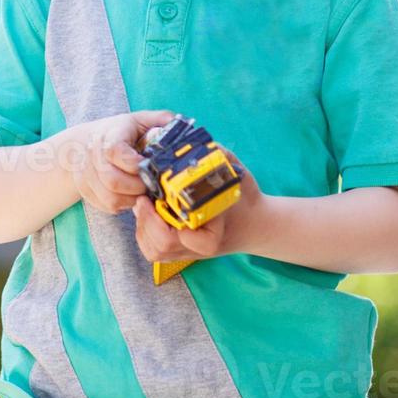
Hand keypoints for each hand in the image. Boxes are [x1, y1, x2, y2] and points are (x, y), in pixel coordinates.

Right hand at [70, 110, 176, 214]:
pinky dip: (124, 205)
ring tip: (142, 190)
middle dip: (137, 186)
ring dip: (132, 199)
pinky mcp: (87, 191)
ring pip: (111, 198)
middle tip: (150, 184)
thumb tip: (184, 126)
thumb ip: (161, 121)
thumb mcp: (140, 120)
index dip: (133, 163)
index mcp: (110, 135)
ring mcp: (88, 175)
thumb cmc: (120, 133)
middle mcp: (94, 155)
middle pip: (112, 180)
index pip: (115, 151)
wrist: (84, 144)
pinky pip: (108, 206)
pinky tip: (131, 194)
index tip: (147, 166)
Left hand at [132, 145, 263, 261]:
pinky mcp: (179, 252)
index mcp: (214, 235)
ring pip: (154, 250)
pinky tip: (147, 215)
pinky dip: (144, 234)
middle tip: (143, 198)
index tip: (160, 198)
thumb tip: (204, 144)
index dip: (167, 220)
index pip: (185, 238)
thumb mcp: (238, 175)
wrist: (254, 223)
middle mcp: (198, 249)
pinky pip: (153, 251)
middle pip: (162, 245)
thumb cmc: (245, 199)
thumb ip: (223, 159)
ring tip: (143, 205)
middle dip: (148, 220)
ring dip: (143, 227)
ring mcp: (187, 253)